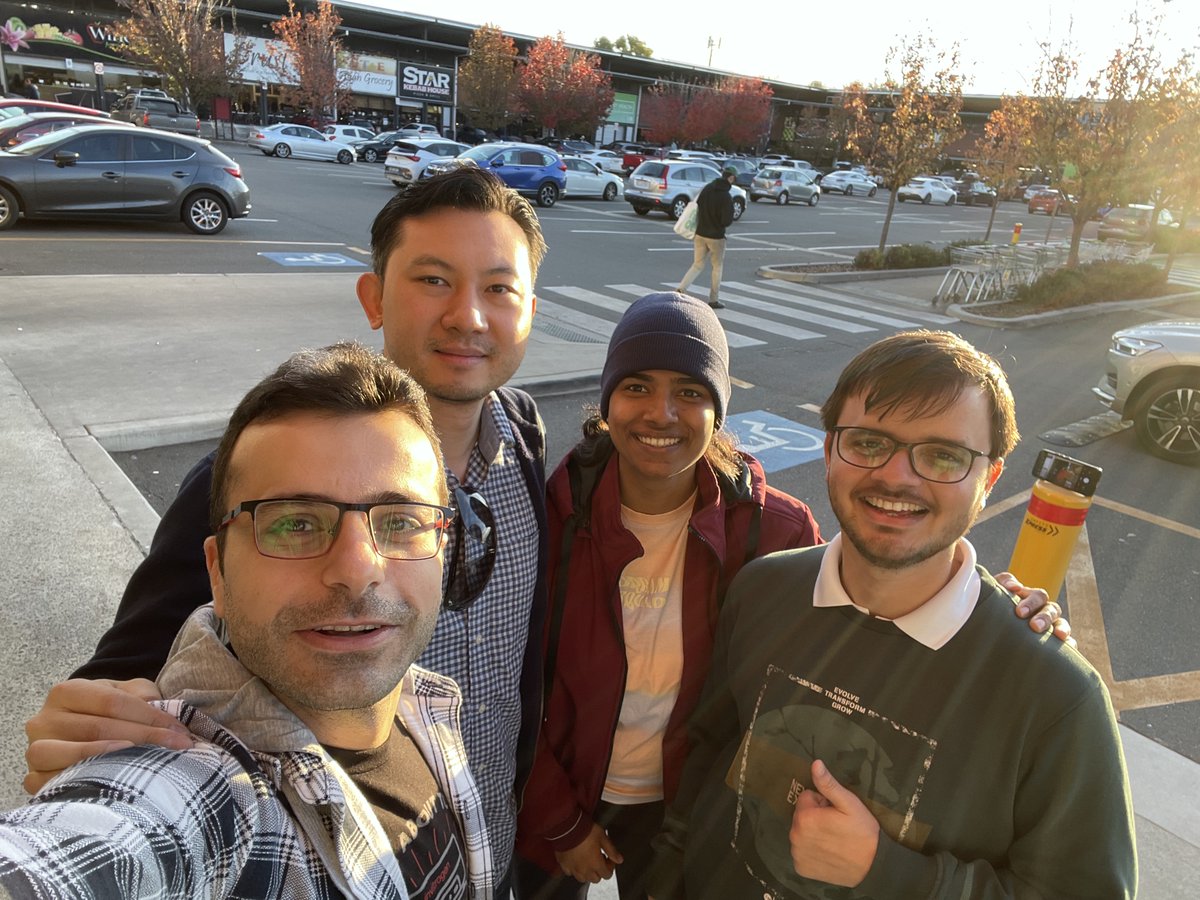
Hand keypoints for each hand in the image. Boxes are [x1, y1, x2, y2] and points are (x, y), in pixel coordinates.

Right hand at [24, 678, 190, 793]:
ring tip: (147, 760)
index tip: (179, 729)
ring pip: (76, 754)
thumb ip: (143, 694)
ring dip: (116, 758)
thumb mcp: (126, 693)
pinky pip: (59, 784)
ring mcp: (35, 751)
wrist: (78, 733)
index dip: (150, 715)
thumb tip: (162, 709)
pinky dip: (88, 782)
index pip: (112, 702)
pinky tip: (116, 781)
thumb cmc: (108, 713)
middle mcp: (44, 720)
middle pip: (98, 728)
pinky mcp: (34, 780)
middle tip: (178, 746)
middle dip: (145, 737)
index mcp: (66, 692)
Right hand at [554, 822, 623, 883]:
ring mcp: (573, 869)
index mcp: (596, 864)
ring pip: (583, 879)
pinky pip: (570, 873)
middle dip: (599, 871)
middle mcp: (585, 870)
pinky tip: (575, 861)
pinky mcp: (564, 865)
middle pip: (595, 879)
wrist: (567, 827)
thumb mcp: (603, 837)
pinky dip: (574, 870)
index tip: (608, 858)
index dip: (610, 866)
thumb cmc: (585, 831)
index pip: (607, 875)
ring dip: (587, 873)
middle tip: (598, 859)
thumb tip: (619, 859)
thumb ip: (612, 850)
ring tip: (587, 862)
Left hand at [789, 760, 878, 887]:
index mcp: (804, 817)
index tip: (834, 812)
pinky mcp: (801, 868)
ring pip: (801, 834)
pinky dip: (811, 852)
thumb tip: (815, 763)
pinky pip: (801, 852)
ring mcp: (797, 854)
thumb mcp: (849, 803)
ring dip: (812, 834)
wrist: (872, 866)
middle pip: (801, 816)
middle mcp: (795, 836)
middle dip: (815, 817)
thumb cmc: (862, 831)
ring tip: (833, 840)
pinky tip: (827, 853)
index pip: (806, 798)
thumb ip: (828, 784)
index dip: (821, 803)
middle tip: (835, 826)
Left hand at [997, 572, 1075, 646]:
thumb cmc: (994, 606)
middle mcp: (1043, 610)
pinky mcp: (1054, 642)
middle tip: (1034, 626)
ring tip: (1059, 635)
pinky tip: (1069, 648)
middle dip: (1044, 617)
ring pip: (1062, 624)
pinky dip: (1070, 644)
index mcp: (1031, 598)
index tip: (1019, 612)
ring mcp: (1051, 626)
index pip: (1038, 596)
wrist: (992, 628)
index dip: (1031, 602)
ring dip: (1062, 628)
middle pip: (1051, 609)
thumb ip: (1003, 582)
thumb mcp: (995, 591)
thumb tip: (1015, 587)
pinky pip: (1068, 642)